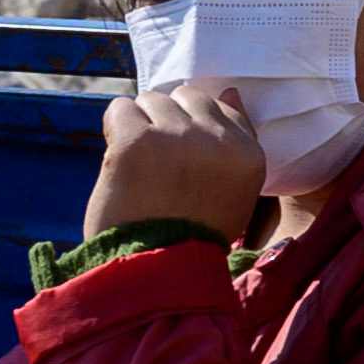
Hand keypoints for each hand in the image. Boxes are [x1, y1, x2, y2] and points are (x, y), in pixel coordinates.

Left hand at [89, 82, 266, 240]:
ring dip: (141, 126)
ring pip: (151, 101)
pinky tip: (119, 160)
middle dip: (168, 122)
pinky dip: (115, 130)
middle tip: (158, 163)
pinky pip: (120, 109)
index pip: (224, 108)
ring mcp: (177, 135)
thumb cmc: (192, 238)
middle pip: (186, 98)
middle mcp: (217, 138)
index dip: (195, 129)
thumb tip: (229, 92)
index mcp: (248, 154)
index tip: (181, 158)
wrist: (157, 271)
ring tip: (139, 167)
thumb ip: (234, 143)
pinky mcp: (137, 138)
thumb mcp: (234, 195)